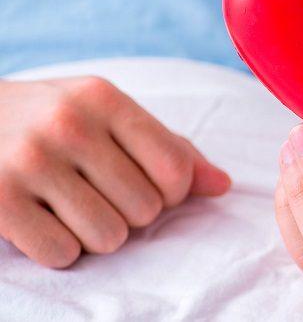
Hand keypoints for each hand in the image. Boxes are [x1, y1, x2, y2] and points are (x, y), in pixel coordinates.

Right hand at [0, 77, 230, 267]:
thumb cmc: (49, 118)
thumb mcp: (103, 113)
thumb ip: (165, 146)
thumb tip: (222, 185)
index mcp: (103, 99)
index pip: (176, 168)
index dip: (174, 191)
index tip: (150, 184)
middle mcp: (68, 125)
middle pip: (147, 209)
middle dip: (131, 213)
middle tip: (100, 194)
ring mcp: (29, 162)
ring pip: (110, 237)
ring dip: (98, 234)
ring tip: (73, 207)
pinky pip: (63, 255)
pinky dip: (60, 249)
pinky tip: (43, 220)